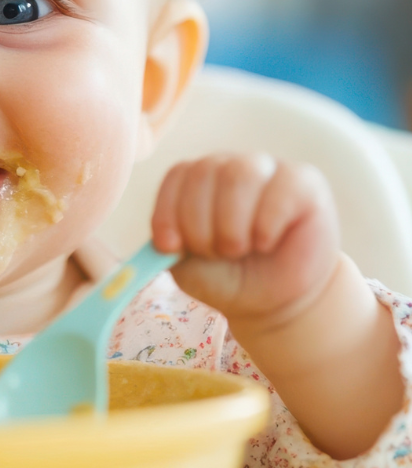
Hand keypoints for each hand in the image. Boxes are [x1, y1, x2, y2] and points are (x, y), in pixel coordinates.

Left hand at [151, 154, 339, 330]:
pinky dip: (264, 227)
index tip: (170, 247)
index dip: (169, 212)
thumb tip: (163, 242)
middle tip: (215, 253)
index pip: (178, 175)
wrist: (276, 300)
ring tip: (239, 249)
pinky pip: (278, 192)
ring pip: (238, 175)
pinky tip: (266, 243)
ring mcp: (268, 169)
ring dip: (231, 225)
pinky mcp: (304, 182)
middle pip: (204, 172)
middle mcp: (230, 166)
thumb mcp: (189, 267)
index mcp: (197, 180)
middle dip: (201, 225)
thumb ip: (171, 248)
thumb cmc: (229, 276)